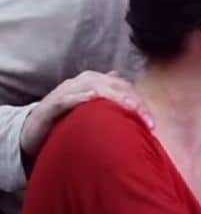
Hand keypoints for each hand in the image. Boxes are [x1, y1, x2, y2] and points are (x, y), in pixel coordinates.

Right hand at [20, 70, 153, 158]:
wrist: (34, 131)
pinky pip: (67, 99)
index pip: (124, 87)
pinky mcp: (50, 105)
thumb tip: (129, 89)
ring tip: (129, 108)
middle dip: (132, 101)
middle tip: (146, 120)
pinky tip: (93, 100)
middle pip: (113, 86)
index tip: (152, 123)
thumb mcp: (95, 111)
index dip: (140, 102)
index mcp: (96, 82)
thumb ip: (112, 101)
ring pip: (94, 88)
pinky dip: (80, 98)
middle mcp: (82, 82)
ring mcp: (66, 92)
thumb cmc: (70, 120)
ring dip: (113, 98)